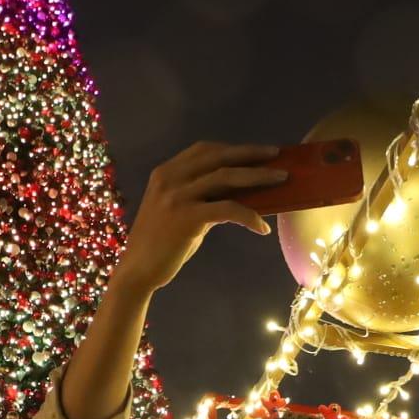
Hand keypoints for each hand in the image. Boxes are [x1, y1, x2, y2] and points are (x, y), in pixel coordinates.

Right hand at [114, 141, 284, 293]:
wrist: (138, 270)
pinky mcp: (186, 217)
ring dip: (258, 176)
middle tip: (278, 155)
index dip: (234, 148)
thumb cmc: (161, 244)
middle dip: (251, 154)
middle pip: (219, 157)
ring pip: (226, 177)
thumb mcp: (178, 211)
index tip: (258, 151)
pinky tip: (262, 227)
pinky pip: (227, 209)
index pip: (205, 150)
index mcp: (166, 172)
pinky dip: (249, 216)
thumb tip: (238, 195)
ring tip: (281, 179)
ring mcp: (177, 196)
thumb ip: (201, 198)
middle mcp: (170, 178)